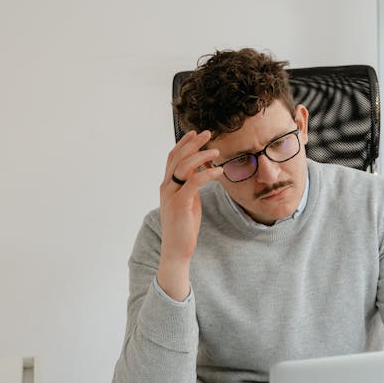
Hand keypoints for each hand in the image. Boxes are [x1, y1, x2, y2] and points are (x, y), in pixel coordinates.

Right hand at [157, 130, 222, 298]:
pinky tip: (218, 171)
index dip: (183, 143)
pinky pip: (194, 182)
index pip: (172, 158)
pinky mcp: (180, 203)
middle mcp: (166, 187)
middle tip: (208, 133)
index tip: (195, 133)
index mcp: (166, 185)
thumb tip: (201, 172)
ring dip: (202, 155)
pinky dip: (207, 173)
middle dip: (193, 143)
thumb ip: (191, 186)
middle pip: (178, 157)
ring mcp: (171, 195)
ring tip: (217, 151)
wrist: (176, 249)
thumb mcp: (188, 201)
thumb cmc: (184, 226)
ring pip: (185, 166)